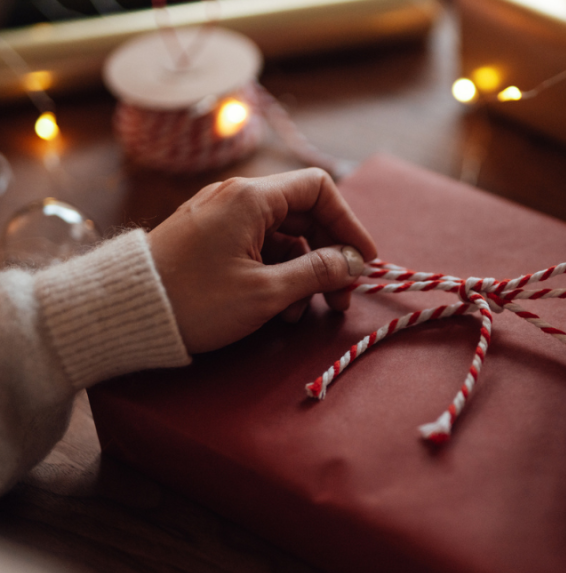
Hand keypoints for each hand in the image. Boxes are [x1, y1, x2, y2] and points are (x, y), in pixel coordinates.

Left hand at [149, 168, 377, 353]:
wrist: (124, 312)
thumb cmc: (194, 299)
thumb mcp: (265, 291)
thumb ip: (317, 272)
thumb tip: (353, 263)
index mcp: (252, 197)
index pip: (320, 189)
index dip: (349, 223)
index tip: (363, 260)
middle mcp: (237, 198)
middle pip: (304, 215)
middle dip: (328, 256)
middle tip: (341, 297)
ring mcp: (221, 218)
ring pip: (282, 237)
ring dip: (302, 272)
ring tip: (303, 312)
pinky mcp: (210, 240)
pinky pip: (257, 249)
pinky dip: (276, 275)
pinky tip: (277, 309)